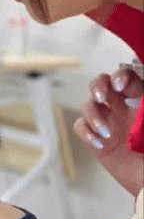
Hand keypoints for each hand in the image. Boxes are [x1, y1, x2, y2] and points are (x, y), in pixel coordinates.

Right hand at [74, 66, 143, 194]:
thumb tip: (137, 89)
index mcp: (139, 99)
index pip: (125, 76)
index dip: (120, 77)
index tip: (121, 86)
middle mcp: (122, 107)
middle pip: (101, 83)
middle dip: (98, 86)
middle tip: (103, 97)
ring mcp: (107, 123)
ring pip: (88, 106)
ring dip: (93, 116)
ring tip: (105, 131)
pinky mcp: (96, 139)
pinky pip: (80, 128)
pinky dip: (87, 133)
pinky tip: (100, 142)